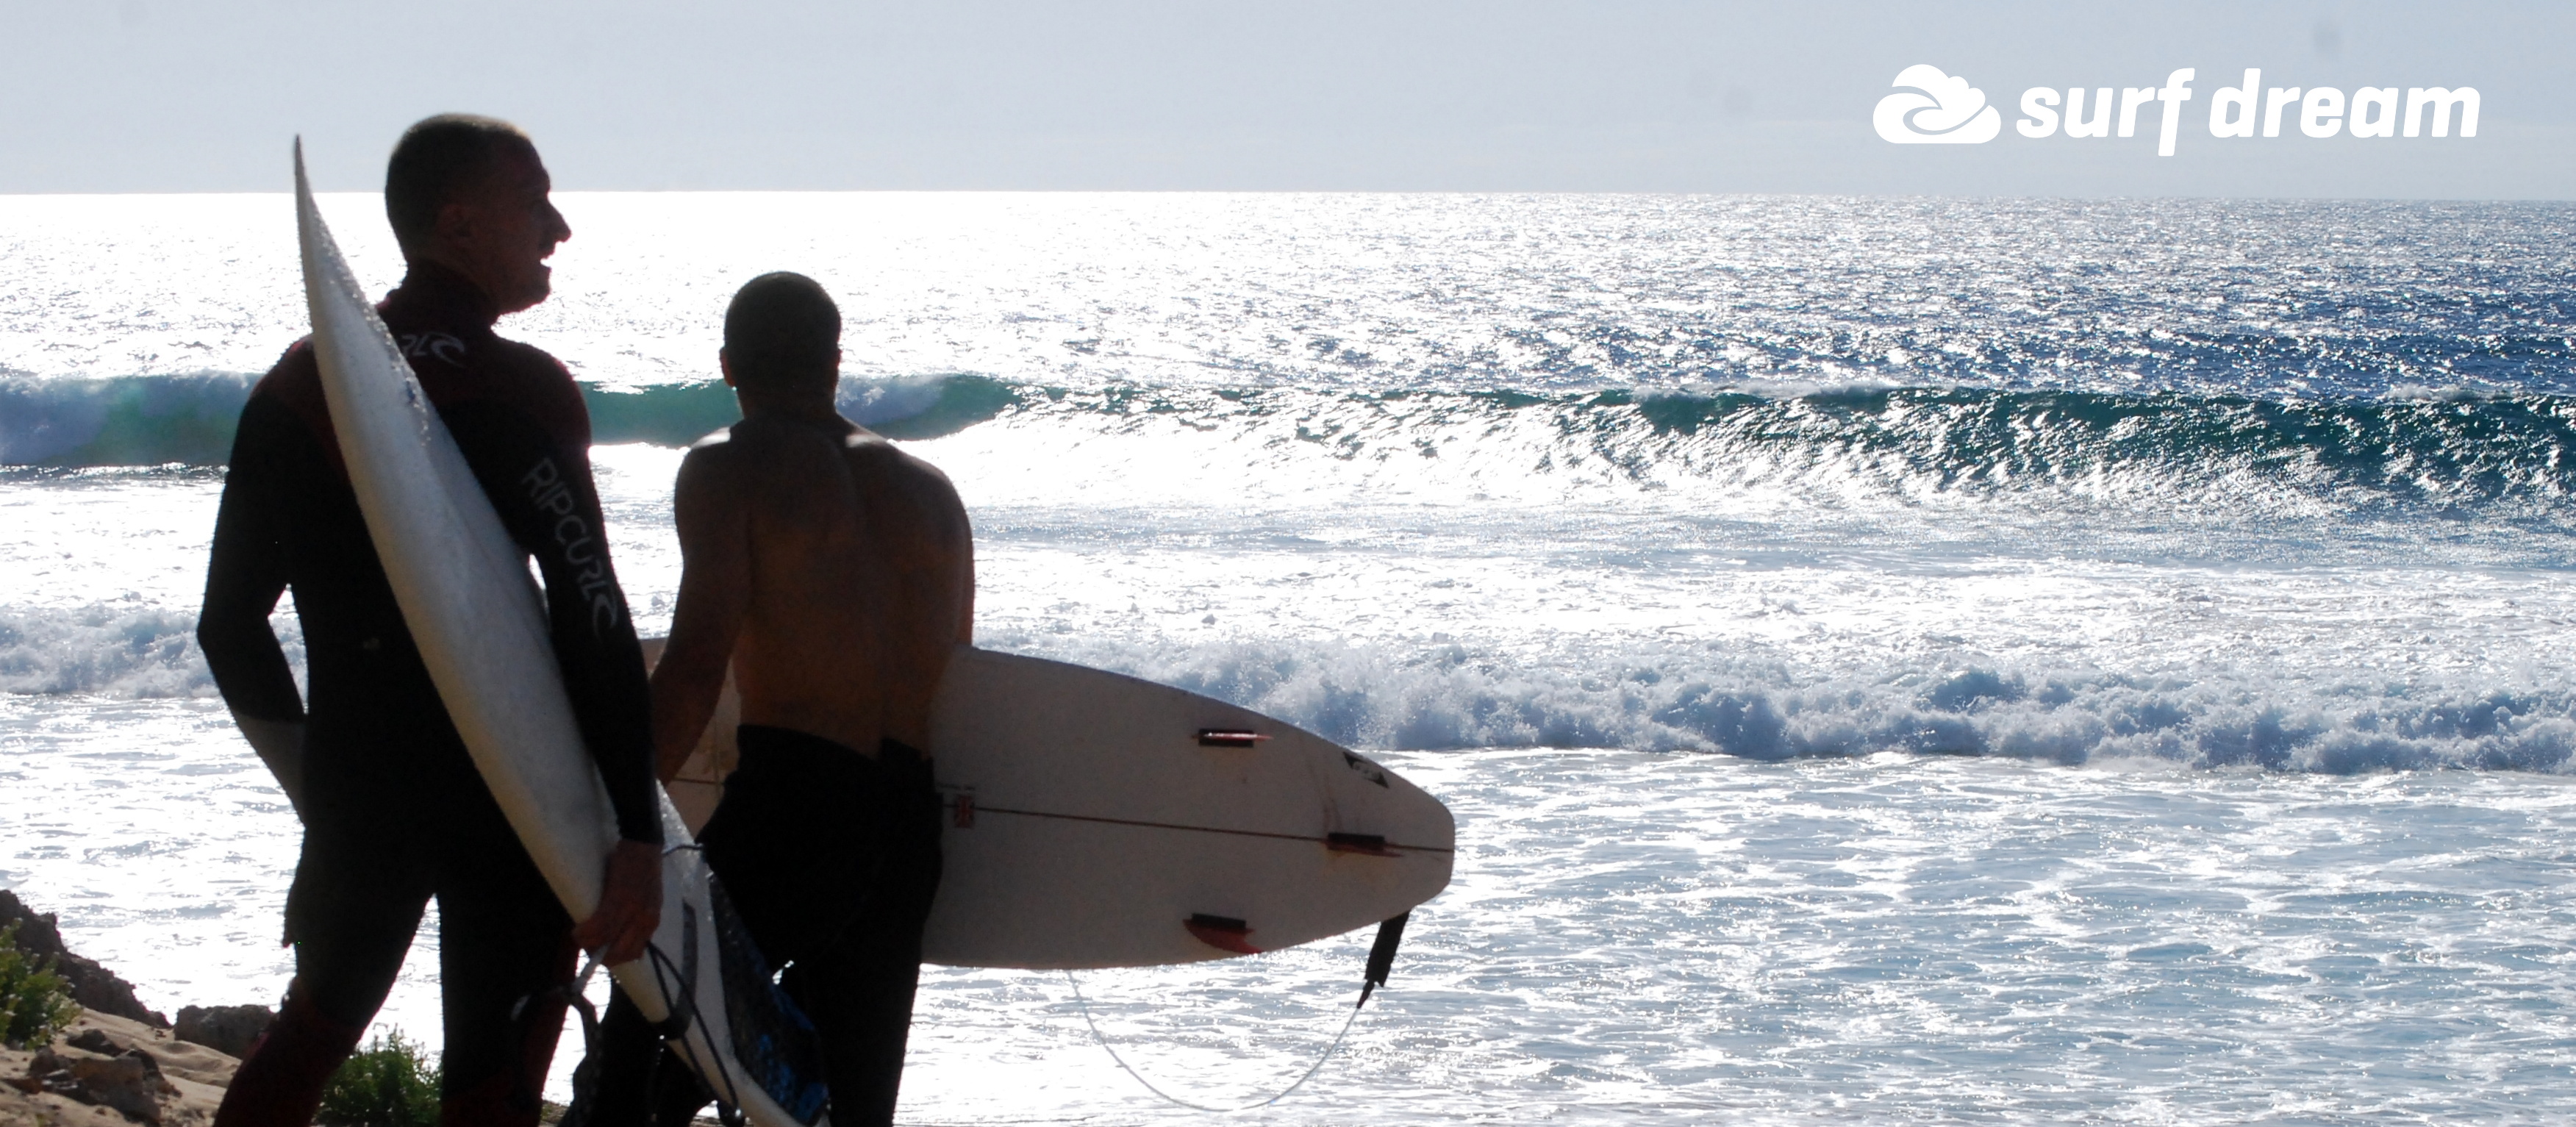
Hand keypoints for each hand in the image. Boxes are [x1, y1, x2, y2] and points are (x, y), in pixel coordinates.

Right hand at [571, 839, 661, 964]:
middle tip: (588, 947)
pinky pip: (598, 925)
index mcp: (652, 921)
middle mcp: (644, 920)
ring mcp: (631, 911)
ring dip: (588, 944)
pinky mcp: (617, 899)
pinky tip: (577, 930)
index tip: (602, 954)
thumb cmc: (643, 871)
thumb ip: (640, 919)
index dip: (615, 958)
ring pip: (605, 941)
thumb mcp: (649, 900)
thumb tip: (622, 937)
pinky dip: (584, 932)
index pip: (634, 953)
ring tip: (579, 937)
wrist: (644, 845)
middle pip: (619, 953)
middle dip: (600, 956)